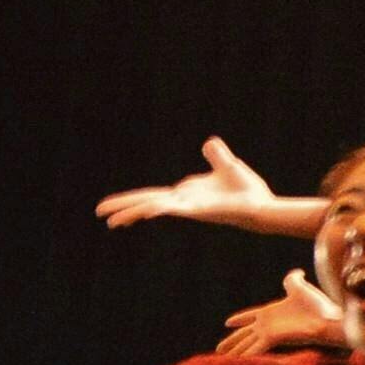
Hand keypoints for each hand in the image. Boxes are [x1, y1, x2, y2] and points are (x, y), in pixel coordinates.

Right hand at [97, 136, 279, 229]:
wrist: (264, 206)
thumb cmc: (248, 191)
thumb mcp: (228, 167)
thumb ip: (217, 156)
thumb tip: (210, 143)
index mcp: (186, 192)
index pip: (152, 195)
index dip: (132, 199)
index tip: (112, 206)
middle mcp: (184, 201)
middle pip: (147, 201)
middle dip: (124, 207)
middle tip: (99, 213)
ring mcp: (191, 207)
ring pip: (157, 207)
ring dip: (135, 213)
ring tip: (113, 221)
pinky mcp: (202, 209)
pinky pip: (178, 209)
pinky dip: (162, 209)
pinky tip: (148, 211)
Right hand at [220, 271, 343, 358]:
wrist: (328, 317)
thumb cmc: (318, 305)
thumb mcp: (299, 287)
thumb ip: (293, 280)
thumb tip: (297, 273)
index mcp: (271, 312)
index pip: (250, 315)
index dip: (240, 318)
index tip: (227, 322)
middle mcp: (268, 324)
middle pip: (244, 334)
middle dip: (231, 341)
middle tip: (218, 349)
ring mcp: (269, 332)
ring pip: (246, 343)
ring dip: (234, 351)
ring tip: (221, 358)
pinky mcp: (273, 339)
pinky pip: (254, 349)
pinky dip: (245, 356)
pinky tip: (234, 363)